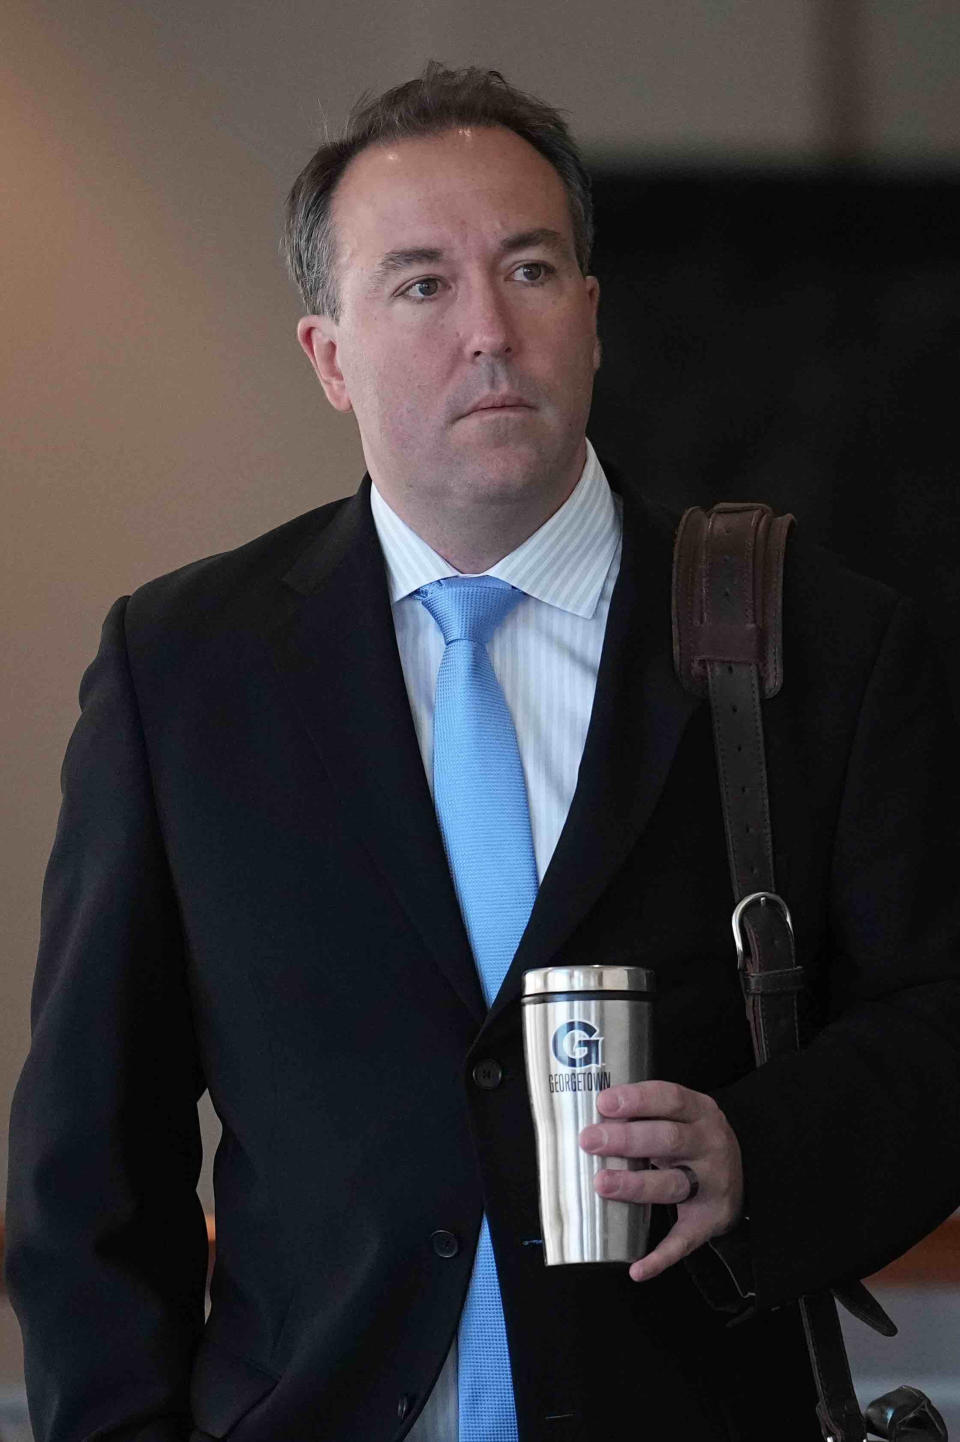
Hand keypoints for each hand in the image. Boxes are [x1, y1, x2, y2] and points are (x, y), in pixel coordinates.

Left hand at [578, 1080, 743, 1282]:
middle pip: (668, 1139)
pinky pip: (683, 1241)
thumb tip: (593, 1117)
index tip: (604, 1103)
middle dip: (626, 1140)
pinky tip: (636, 1269)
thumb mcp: (682, 1117)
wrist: (743, 1177)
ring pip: (672, 1185)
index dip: (637, 1100)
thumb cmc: (694, 1139)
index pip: (671, 1099)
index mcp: (701, 1113)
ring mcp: (711, 1185)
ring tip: (602, 1184)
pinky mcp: (708, 1222)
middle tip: (590, 1141)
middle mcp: (710, 1146)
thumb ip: (647, 1114)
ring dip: (635, 1185)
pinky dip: (660, 1257)